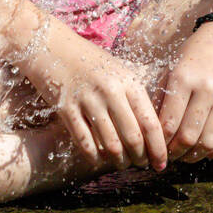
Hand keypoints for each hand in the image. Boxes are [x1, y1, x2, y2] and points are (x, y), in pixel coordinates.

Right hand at [22, 22, 167, 171]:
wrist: (51, 46)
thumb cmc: (89, 60)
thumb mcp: (118, 70)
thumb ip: (135, 94)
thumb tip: (155, 128)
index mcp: (128, 81)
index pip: (150, 122)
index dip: (158, 148)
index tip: (161, 163)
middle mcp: (110, 91)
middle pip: (133, 137)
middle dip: (140, 158)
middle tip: (141, 165)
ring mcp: (87, 100)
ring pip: (110, 144)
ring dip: (119, 161)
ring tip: (122, 164)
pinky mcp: (66, 109)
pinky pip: (85, 143)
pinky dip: (95, 157)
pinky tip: (98, 159)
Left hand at [158, 22, 212, 161]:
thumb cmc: (194, 54)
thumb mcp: (171, 68)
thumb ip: (160, 97)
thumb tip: (150, 129)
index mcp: (183, 78)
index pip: (168, 122)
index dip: (160, 142)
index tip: (155, 148)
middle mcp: (206, 89)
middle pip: (188, 136)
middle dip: (176, 152)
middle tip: (170, 156)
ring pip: (210, 141)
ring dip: (195, 155)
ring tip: (186, 155)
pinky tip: (210, 152)